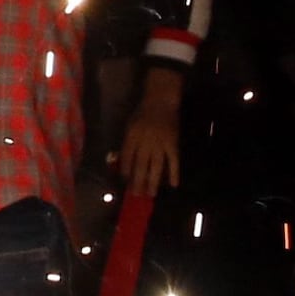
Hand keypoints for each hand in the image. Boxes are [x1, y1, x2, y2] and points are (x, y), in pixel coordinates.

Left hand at [115, 64, 184, 197]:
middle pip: (140, 165)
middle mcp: (145, 141)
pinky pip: (174, 161)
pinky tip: (173, 184)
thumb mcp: (129, 126)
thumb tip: (121, 162)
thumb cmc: (143, 113)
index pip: (126, 158)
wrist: (161, 101)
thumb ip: (127, 143)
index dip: (125, 171)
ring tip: (150, 194)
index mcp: (132, 136)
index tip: (124, 183)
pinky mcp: (173, 144)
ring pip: (156, 166)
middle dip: (137, 181)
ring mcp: (160, 143)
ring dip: (153, 181)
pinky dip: (174, 173)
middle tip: (136, 195)